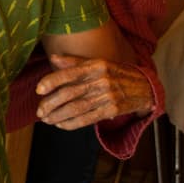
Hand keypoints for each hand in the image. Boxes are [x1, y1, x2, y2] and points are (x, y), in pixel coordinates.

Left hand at [34, 54, 154, 129]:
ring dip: (58, 116)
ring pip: (76, 108)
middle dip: (50, 104)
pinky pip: (87, 119)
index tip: (38, 90)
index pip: (69, 73)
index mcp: (96, 66)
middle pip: (69, 93)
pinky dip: (71, 124)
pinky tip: (61, 125)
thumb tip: (53, 57)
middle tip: (39, 111)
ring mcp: (107, 96)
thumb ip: (74, 62)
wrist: (145, 87)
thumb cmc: (116, 73)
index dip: (51, 81)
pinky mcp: (112, 110)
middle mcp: (101, 80)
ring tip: (46, 119)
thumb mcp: (98, 63)